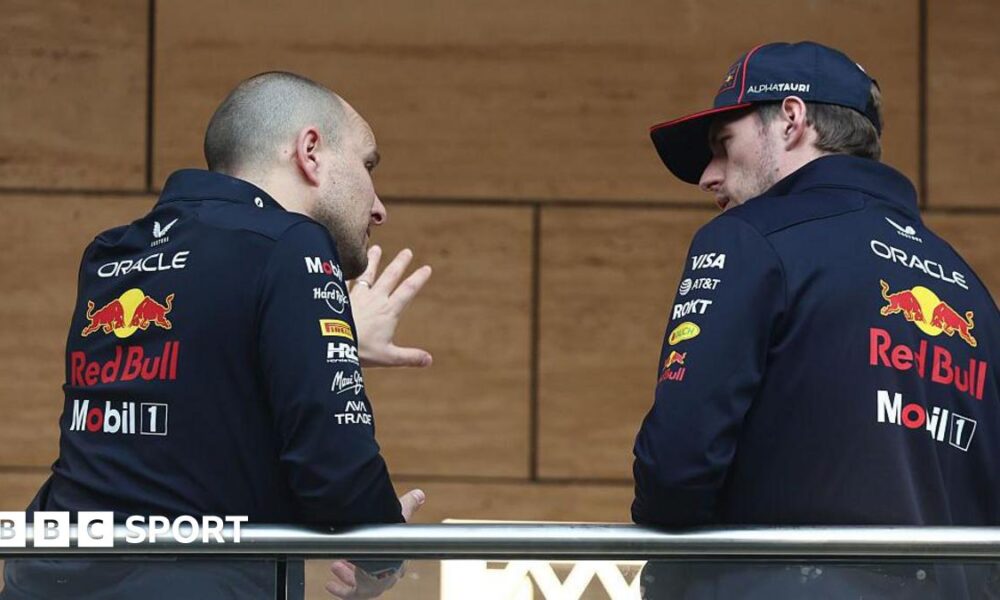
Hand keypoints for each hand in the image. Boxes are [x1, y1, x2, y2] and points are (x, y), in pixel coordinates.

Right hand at [325, 489, 425, 598]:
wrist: (383, 557)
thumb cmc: (392, 539)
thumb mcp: (401, 517)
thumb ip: (409, 506)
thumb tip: (418, 495)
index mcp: (399, 559)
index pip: (392, 560)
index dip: (381, 554)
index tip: (369, 548)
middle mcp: (388, 575)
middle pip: (374, 572)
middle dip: (360, 564)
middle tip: (346, 558)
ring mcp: (376, 585)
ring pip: (360, 582)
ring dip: (348, 574)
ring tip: (336, 565)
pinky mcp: (363, 591)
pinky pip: (350, 594)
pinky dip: (340, 589)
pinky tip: (330, 585)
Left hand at [348, 246, 432, 367]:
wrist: (331, 343)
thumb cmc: (360, 352)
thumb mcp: (388, 357)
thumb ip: (409, 357)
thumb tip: (429, 360)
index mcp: (389, 311)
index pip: (408, 291)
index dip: (418, 278)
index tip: (426, 268)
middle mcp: (375, 299)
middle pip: (390, 277)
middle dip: (400, 263)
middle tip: (408, 251)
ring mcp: (357, 297)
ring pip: (367, 274)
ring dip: (372, 260)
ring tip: (376, 248)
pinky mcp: (340, 298)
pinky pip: (344, 281)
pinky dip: (345, 272)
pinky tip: (343, 264)